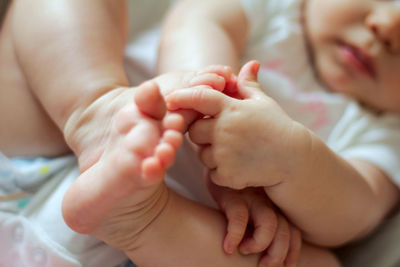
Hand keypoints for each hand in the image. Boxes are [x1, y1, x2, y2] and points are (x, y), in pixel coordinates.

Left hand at [167, 61, 309, 188]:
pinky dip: (221, 172)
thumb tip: (251, 63)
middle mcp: (225, 129)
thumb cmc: (277, 127)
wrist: (294, 160)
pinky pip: (212, 173)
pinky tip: (240, 165)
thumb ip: (249, 85)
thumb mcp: (264, 103)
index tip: (171, 99)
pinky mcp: (228, 174)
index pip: (200, 97)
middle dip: (202, 132)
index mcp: (232, 108)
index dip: (183, 97)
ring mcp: (225, 153)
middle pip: (194, 130)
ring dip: (212, 154)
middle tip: (220, 134)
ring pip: (201, 154)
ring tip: (235, 151)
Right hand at [207, 178, 301, 266]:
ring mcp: (251, 197)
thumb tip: (267, 255)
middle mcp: (267, 202)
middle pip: (285, 231)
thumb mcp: (251, 206)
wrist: (217, 167)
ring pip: (269, 224)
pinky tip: (228, 247)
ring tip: (244, 251)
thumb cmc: (234, 192)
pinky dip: (235, 236)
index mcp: (275, 206)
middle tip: (264, 265)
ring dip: (259, 245)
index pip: (294, 232)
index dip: (292, 252)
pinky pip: (239, 218)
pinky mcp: (232, 195)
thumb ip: (262, 221)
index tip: (284, 265)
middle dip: (277, 254)